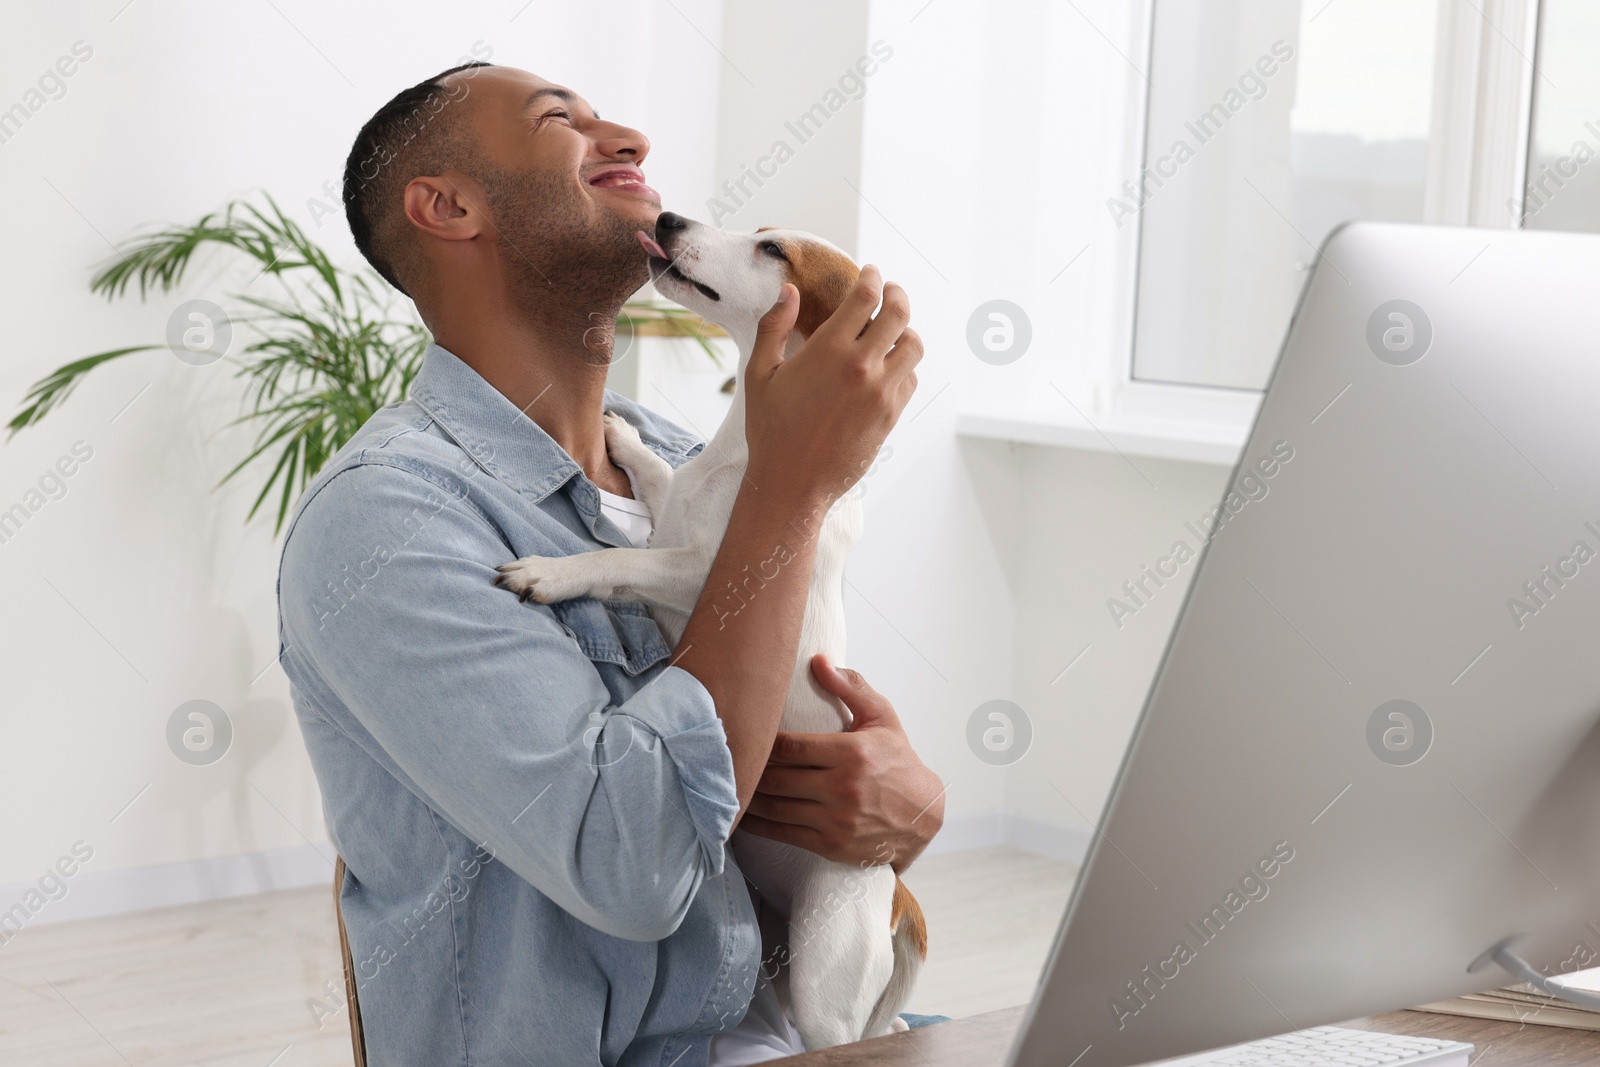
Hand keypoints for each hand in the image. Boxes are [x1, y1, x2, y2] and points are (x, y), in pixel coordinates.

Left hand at [740, 654, 945, 873]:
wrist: (923, 815)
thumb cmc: (898, 761)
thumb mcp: (882, 718)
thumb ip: (850, 687)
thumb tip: (819, 660)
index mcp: (852, 753)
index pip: (791, 745)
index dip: (763, 741)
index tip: (747, 732)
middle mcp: (843, 788)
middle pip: (778, 777)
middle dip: (749, 769)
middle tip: (726, 759)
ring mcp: (837, 820)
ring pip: (776, 807)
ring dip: (747, 798)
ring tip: (725, 786)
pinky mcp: (831, 844)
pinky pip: (784, 834)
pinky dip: (758, 826)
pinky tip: (741, 817)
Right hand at [741, 269, 920, 510]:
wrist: (792, 483)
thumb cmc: (770, 429)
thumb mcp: (759, 374)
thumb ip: (773, 326)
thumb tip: (789, 291)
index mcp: (829, 350)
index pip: (866, 296)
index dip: (872, 277)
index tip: (871, 272)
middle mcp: (862, 367)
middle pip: (900, 313)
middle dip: (897, 294)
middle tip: (891, 290)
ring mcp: (882, 392)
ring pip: (913, 346)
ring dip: (906, 331)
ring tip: (893, 330)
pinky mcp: (891, 416)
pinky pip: (910, 379)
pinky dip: (904, 366)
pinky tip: (887, 367)